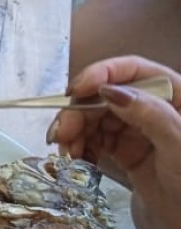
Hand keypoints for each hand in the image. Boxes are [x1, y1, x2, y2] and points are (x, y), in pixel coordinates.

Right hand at [54, 56, 180, 228]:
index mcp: (178, 99)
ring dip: (74, 129)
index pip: (138, 70)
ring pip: (96, 116)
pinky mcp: (125, 151)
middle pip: (108, 94)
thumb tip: (111, 90)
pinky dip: (78, 145)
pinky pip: (94, 138)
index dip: (104, 73)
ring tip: (65, 152)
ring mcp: (139, 131)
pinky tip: (73, 158)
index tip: (77, 90)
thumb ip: (151, 115)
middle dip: (80, 110)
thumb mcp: (179, 150)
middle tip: (60, 134)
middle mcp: (156, 110)